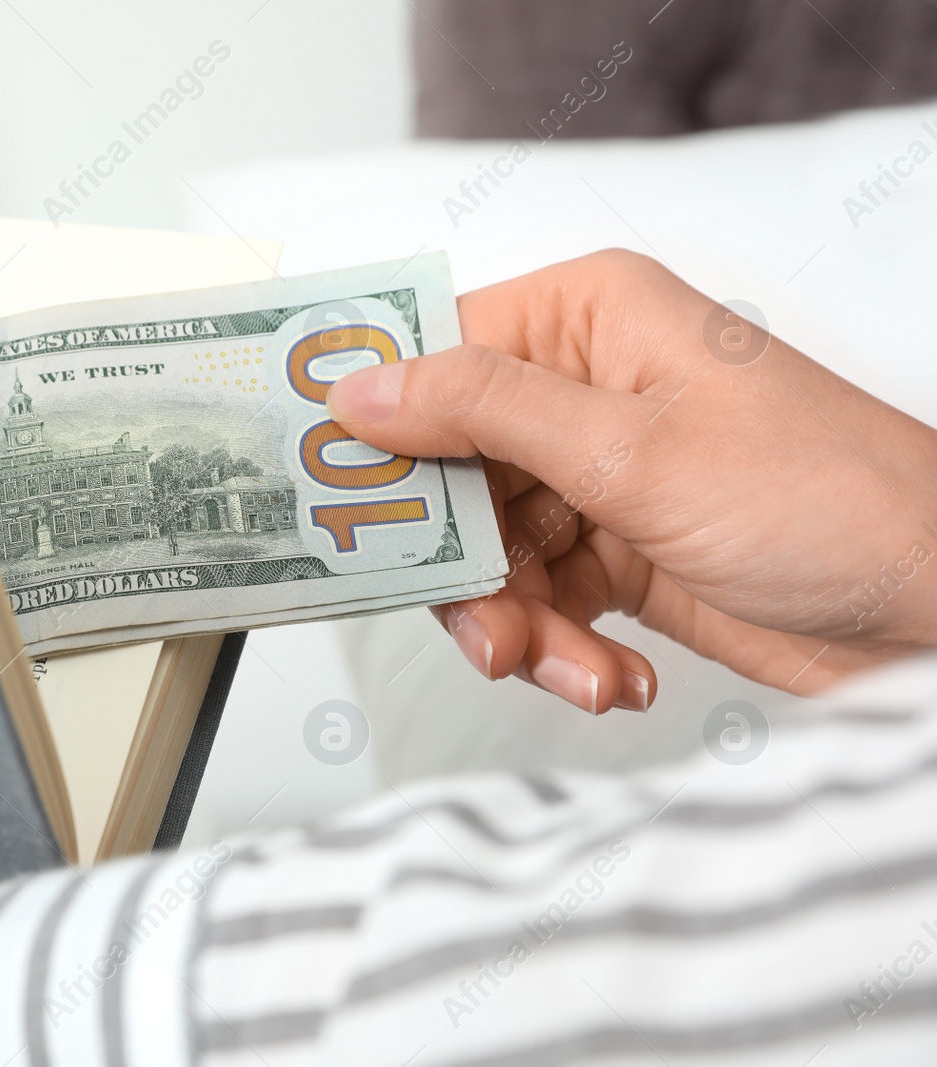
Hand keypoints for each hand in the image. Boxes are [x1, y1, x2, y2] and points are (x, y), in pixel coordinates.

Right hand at [327, 250, 936, 711]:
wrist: (935, 611)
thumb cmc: (827, 501)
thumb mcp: (633, 451)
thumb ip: (484, 411)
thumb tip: (361, 388)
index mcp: (587, 319)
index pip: (434, 355)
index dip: (376, 427)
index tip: (331, 498)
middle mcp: (582, 389)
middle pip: (446, 472)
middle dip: (461, 565)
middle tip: (484, 624)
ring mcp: (595, 475)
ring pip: (483, 552)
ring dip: (518, 625)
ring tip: (571, 667)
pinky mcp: (614, 553)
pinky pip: (535, 601)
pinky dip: (560, 650)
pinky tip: (613, 676)